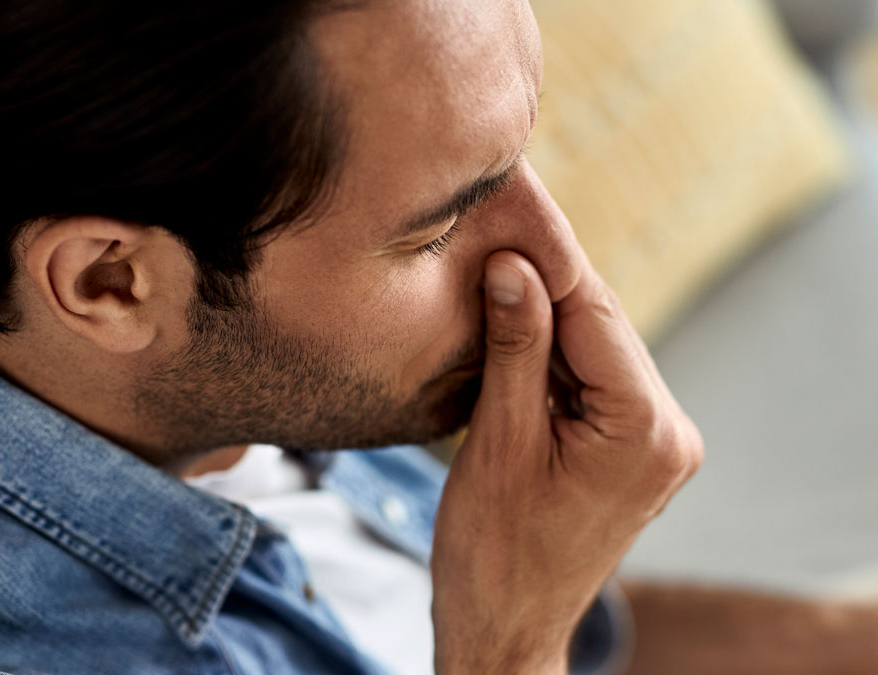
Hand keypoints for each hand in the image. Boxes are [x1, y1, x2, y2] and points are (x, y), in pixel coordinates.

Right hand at [430, 250, 702, 673]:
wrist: (504, 624)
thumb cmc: (494, 551)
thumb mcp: (499, 440)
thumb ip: (515, 348)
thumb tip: (514, 265)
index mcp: (647, 431)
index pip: (596, 315)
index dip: (545, 265)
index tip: (501, 220)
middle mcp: (670, 433)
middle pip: (602, 328)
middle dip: (542, 292)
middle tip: (483, 250)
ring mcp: (658, 444)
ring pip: (596, 351)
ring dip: (542, 326)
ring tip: (485, 293)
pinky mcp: (635, 451)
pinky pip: (593, 382)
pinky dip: (550, 362)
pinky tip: (507, 345)